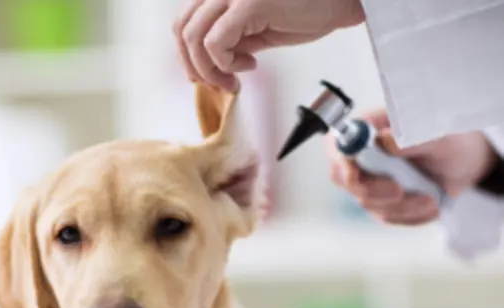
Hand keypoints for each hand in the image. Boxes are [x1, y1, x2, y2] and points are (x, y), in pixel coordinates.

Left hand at [173, 0, 364, 90]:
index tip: (206, 74)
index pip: (183, 21)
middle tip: (217, 83)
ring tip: (234, 79)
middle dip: (194, 65)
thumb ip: (229, 38)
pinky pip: (216, 43)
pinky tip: (250, 65)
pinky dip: (226, 64)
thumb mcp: (255, 27)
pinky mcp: (248, 3)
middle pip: (182, 29)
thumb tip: (206, 64)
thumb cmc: (305, 10)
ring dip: (210, 69)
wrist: (342, 0)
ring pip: (195, 38)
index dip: (187, 54)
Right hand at [326, 108, 497, 224]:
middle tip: (400, 191)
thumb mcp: (436, 133)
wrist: (464, 162)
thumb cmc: (448, 140)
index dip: (342, 163)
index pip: (338, 147)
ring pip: (369, 202)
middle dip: (375, 191)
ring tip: (430, 197)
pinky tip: (429, 204)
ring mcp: (368, 183)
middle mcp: (359, 158)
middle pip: (347, 181)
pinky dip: (410, 214)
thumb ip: (408, 137)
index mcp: (364, 130)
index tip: (355, 176)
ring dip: (402, 205)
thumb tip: (383, 140)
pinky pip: (387, 216)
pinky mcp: (381, 203)